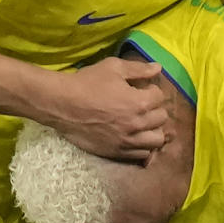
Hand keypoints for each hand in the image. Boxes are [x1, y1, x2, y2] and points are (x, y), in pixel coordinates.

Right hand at [48, 57, 167, 159]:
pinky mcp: (117, 152)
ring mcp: (128, 141)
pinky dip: (142, 145)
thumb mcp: (113, 68)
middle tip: (141, 105)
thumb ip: (138, 69)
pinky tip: (133, 136)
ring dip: (152, 129)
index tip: (140, 89)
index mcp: (139, 102)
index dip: (151, 90)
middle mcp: (137, 124)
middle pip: (161, 118)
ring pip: (156, 140)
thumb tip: (158, 68)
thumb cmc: (87, 83)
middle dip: (154, 109)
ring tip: (141, 123)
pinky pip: (142, 154)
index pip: (160, 97)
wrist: (62, 105)